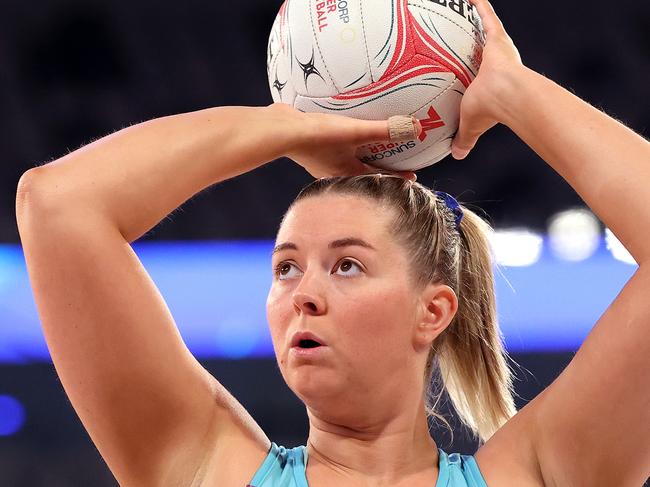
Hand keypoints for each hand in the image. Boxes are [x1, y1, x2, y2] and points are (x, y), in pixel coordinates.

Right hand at [269, 103, 419, 179]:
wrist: (280, 131)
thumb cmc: (318, 136)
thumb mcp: (356, 131)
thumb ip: (385, 129)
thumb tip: (416, 128)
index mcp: (347, 173)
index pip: (379, 177)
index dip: (396, 176)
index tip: (411, 176)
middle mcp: (334, 172)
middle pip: (363, 171)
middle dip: (379, 167)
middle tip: (394, 160)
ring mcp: (321, 162)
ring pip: (347, 161)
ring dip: (360, 156)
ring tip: (371, 147)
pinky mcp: (310, 149)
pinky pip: (334, 148)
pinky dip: (344, 144)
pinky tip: (342, 132)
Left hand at [451, 0, 524, 159]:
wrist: (507, 95)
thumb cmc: (489, 110)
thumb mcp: (470, 123)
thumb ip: (464, 138)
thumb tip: (457, 155)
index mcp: (492, 81)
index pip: (482, 73)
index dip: (477, 70)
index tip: (473, 68)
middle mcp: (498, 62)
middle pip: (484, 48)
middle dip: (477, 41)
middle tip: (468, 36)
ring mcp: (499, 48)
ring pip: (486, 28)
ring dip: (477, 17)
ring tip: (464, 6)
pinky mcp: (497, 37)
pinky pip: (485, 14)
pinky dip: (477, 4)